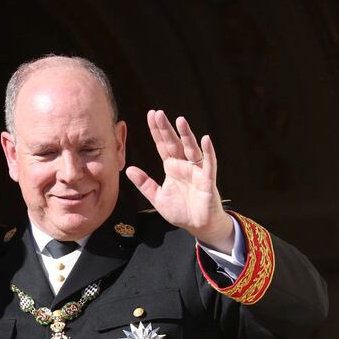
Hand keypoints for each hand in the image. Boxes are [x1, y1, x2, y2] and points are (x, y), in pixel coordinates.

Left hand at [125, 110, 233, 252]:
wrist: (198, 225)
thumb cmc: (181, 210)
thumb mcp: (157, 197)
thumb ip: (144, 183)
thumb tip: (129, 169)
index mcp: (171, 167)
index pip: (162, 146)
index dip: (156, 132)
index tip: (150, 116)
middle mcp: (184, 165)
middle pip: (174, 143)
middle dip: (166, 129)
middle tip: (158, 113)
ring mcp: (196, 170)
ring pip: (190, 149)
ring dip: (186, 135)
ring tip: (180, 120)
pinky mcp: (207, 179)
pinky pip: (208, 163)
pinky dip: (208, 152)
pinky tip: (205, 139)